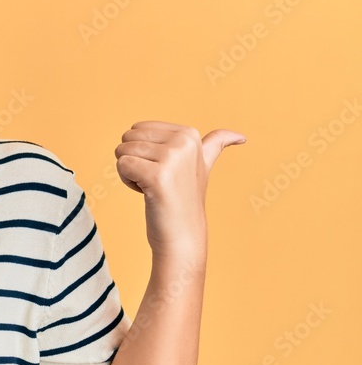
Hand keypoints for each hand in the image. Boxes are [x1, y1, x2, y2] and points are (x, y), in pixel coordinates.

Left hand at [114, 121, 245, 257]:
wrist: (183, 235)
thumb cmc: (185, 200)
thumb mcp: (204, 166)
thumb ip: (216, 146)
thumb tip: (241, 136)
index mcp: (190, 134)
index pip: (138, 129)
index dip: (142, 152)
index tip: (164, 170)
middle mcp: (183, 141)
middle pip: (128, 138)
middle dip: (134, 160)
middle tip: (156, 181)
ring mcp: (172, 158)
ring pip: (122, 151)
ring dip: (130, 173)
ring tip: (153, 187)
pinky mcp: (157, 175)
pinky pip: (122, 165)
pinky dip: (127, 181)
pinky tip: (147, 193)